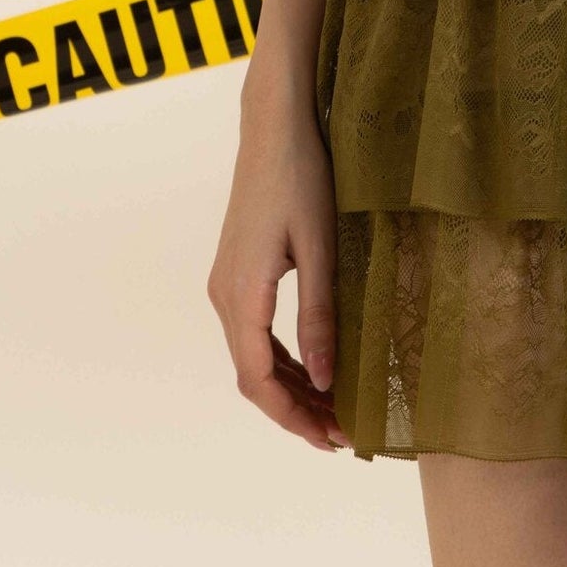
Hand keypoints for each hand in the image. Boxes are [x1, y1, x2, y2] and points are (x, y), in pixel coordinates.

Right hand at [207, 74, 348, 452]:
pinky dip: (282, 359)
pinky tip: (315, 366)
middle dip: (296, 410)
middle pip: (253, 376)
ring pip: (252, 356)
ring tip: (334, 409)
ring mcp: (227, 284)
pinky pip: (254, 332)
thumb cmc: (301, 178)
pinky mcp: (237, 272)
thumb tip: (328, 380)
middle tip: (342, 433)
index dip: (294, 417)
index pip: (259, 381)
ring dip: (290, 386)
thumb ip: (320, 315)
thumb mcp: (321, 248)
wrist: (274, 126)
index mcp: (242, 295)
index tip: (332, 439)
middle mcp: (224, 296)